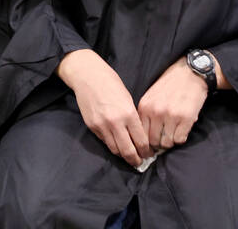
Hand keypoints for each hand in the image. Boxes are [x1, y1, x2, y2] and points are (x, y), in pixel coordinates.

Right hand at [58, 49, 150, 166]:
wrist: (87, 76)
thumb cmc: (111, 83)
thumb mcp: (128, 99)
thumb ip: (134, 119)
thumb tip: (139, 136)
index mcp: (128, 114)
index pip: (141, 142)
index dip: (147, 151)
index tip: (149, 154)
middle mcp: (115, 122)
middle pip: (128, 151)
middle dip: (136, 160)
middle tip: (140, 162)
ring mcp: (101, 126)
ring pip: (115, 150)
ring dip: (123, 155)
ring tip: (128, 155)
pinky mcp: (92, 126)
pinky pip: (104, 141)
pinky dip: (112, 145)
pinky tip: (116, 143)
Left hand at [137, 57, 208, 150]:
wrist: (188, 74)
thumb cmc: (169, 86)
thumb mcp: (150, 97)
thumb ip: (146, 114)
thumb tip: (144, 137)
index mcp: (144, 107)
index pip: (140, 134)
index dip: (145, 142)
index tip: (150, 145)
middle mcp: (155, 112)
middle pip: (153, 141)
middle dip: (158, 144)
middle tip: (163, 141)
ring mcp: (170, 116)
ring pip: (167, 143)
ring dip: (170, 142)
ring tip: (173, 134)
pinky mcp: (186, 118)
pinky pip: (180, 140)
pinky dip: (181, 138)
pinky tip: (182, 130)